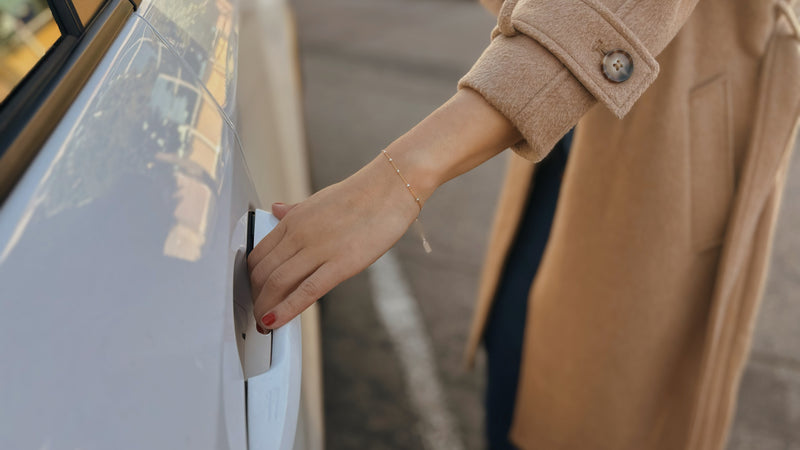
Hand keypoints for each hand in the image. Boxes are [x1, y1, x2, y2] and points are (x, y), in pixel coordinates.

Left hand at [247, 89, 519, 330]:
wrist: (394, 184)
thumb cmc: (363, 193)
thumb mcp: (320, 199)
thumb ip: (295, 210)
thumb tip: (277, 209)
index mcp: (294, 219)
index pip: (258, 254)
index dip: (250, 278)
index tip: (252, 291)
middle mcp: (300, 234)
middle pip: (262, 272)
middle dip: (255, 297)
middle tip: (255, 313)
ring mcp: (319, 249)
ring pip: (277, 283)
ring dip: (265, 307)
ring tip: (263, 323)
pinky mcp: (341, 263)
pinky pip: (306, 291)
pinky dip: (286, 309)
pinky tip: (274, 322)